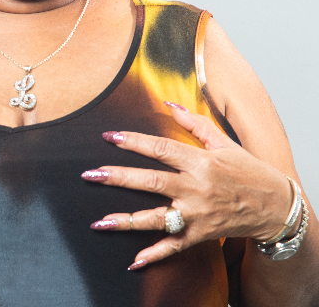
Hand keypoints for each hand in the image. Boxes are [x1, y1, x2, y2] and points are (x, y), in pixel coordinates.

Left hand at [82, 102, 292, 269]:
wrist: (274, 206)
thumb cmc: (247, 170)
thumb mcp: (223, 141)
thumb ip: (193, 123)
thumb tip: (167, 104)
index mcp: (200, 162)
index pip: (161, 149)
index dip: (134, 142)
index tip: (110, 136)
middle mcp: (196, 189)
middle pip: (152, 182)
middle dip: (119, 178)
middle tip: (91, 174)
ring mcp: (197, 215)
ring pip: (156, 217)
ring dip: (126, 220)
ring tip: (100, 221)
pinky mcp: (200, 235)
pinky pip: (174, 246)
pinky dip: (155, 255)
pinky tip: (134, 261)